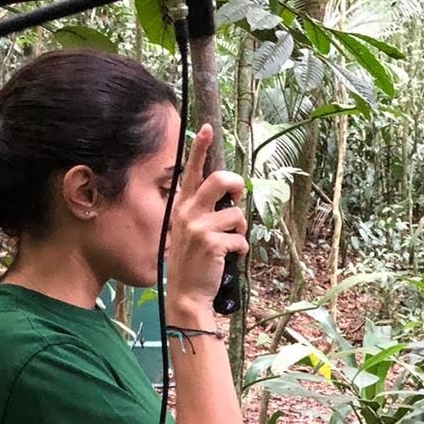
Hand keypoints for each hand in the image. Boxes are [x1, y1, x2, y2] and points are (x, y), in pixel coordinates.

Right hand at [164, 124, 247, 322]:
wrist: (186, 294)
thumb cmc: (192, 262)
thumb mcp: (189, 231)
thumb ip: (203, 211)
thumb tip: (231, 198)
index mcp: (182, 207)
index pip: (191, 172)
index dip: (201, 149)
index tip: (208, 129)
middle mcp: (188, 213)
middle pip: (221, 180)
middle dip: (237, 185)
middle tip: (238, 196)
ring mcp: (199, 227)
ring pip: (236, 213)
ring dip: (240, 229)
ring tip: (231, 243)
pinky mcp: (212, 243)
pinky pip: (240, 238)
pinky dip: (240, 250)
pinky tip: (229, 258)